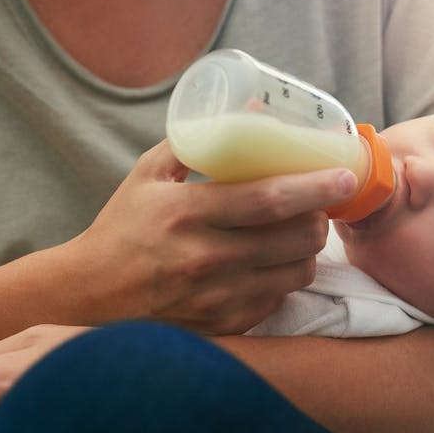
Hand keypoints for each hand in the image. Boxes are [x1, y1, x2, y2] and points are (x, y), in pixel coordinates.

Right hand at [70, 141, 355, 333]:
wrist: (89, 295)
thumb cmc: (122, 227)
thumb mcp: (149, 174)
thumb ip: (196, 141)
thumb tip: (251, 108)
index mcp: (187, 214)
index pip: (269, 199)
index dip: (315, 187)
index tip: (344, 175)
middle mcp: (206, 258)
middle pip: (295, 238)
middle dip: (320, 218)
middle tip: (320, 204)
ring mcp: (216, 297)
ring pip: (296, 272)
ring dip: (308, 250)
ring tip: (299, 233)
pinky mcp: (223, 324)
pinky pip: (277, 299)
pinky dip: (284, 278)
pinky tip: (272, 264)